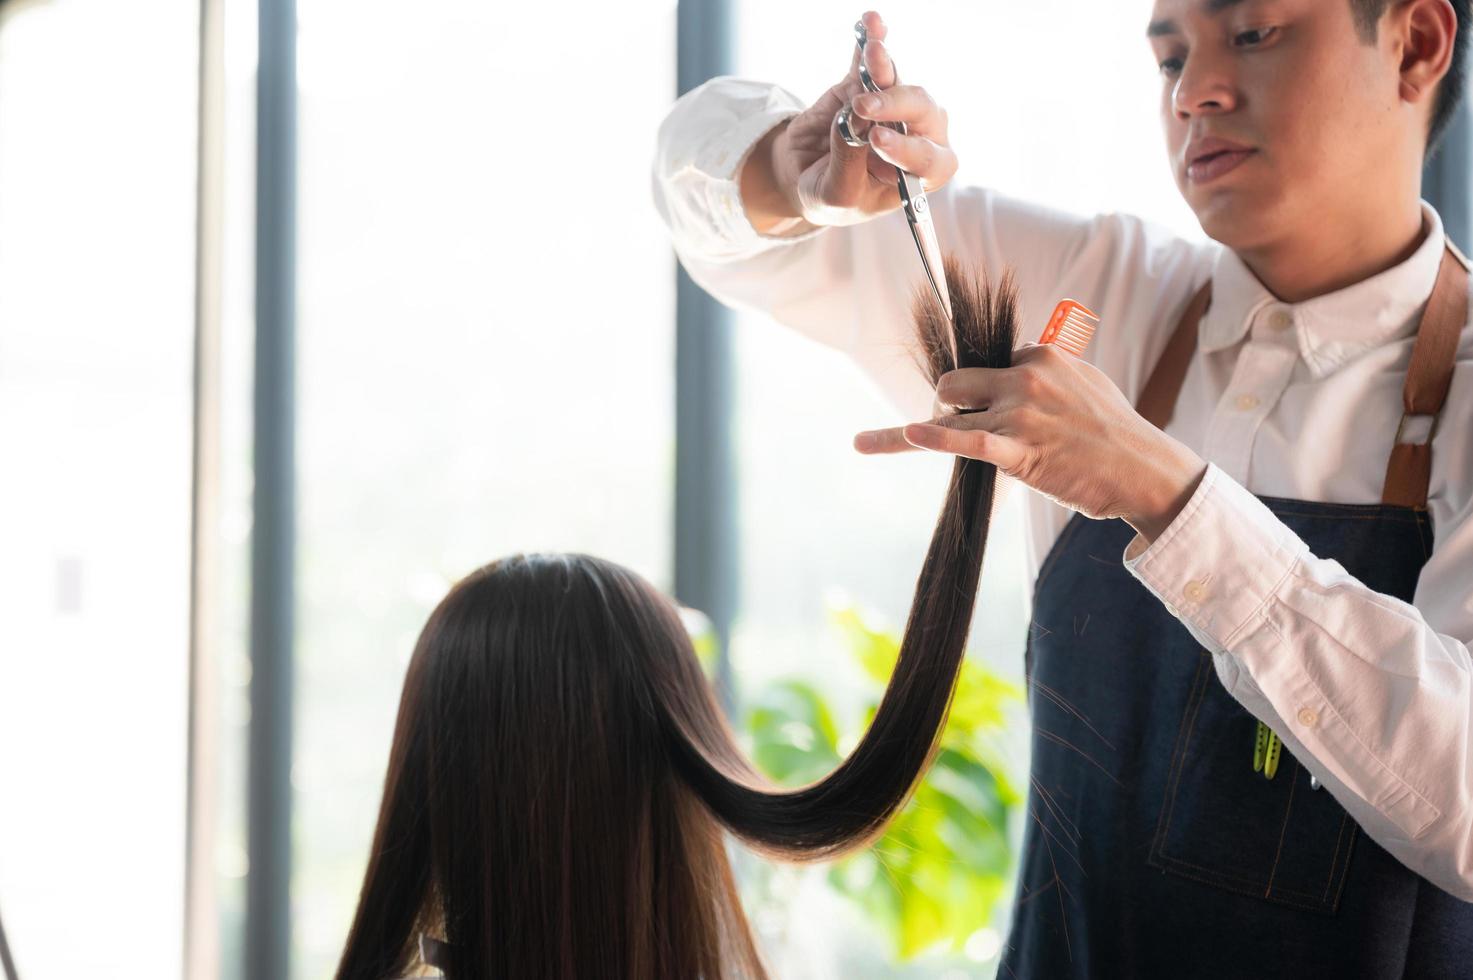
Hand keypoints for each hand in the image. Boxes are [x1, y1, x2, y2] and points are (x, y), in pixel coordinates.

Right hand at [739, 10, 958, 233]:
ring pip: (896, 81)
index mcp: (919, 174)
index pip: (930, 159)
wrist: (802, 175)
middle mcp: (915, 136)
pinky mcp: (864, 85)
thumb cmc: (832, 197)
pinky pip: (871, 61)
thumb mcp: (838, 195)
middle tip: (863, 106)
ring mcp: (891, 107)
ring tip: (874, 52)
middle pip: (921, 113)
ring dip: (886, 65)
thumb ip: (849, 163)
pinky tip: (871, 23)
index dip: (909, 148)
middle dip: (895, 104)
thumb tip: (854, 120)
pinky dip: (871, 41)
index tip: (878, 139)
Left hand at [853, 344, 1208, 543]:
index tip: (988, 409)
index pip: (983, 364)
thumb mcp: (1083, 381)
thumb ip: (1047, 371)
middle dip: (948, 404)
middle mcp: (1026, 379)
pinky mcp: (1020, 451)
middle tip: (960, 429)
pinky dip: (934, 438)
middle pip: (954, 382)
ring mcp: (1021, 414)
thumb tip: (1019, 363)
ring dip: (931, 428)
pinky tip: (908, 434)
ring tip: (889, 439)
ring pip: (951, 412)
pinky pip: (967, 441)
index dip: (979, 391)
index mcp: (1039, 355)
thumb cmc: (1112, 430)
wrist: (1144, 470)